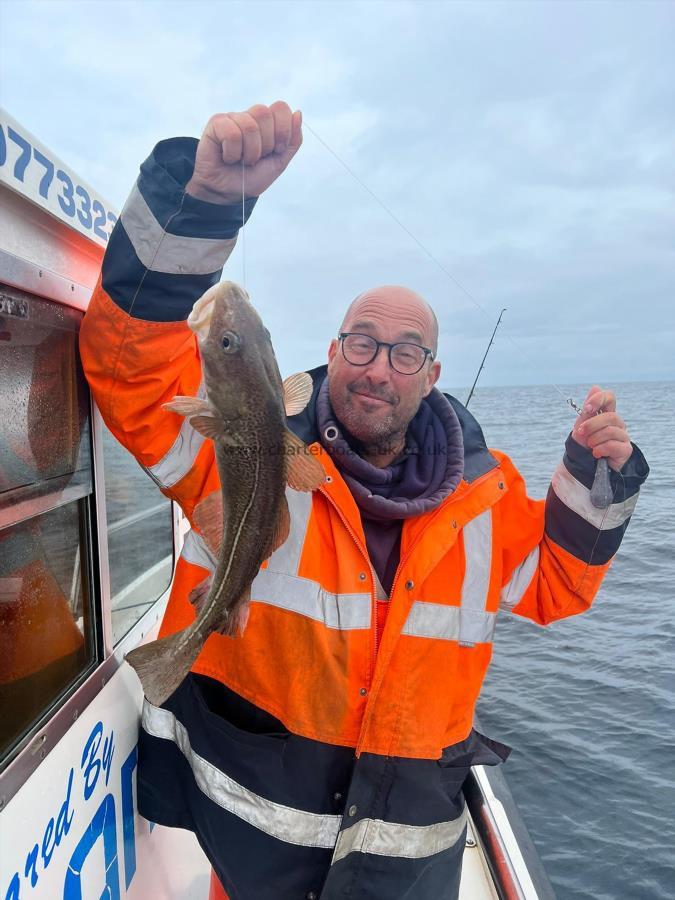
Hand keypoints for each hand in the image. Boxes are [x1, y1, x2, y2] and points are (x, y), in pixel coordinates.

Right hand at [185, 101, 301, 204]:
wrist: (228, 193)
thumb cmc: (251, 177)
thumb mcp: (279, 162)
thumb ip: (293, 141)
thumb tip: (298, 113)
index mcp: (267, 123)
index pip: (280, 108)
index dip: (282, 131)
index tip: (276, 150)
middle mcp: (250, 117)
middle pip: (265, 113)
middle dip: (265, 144)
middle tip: (256, 158)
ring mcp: (232, 118)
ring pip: (249, 126)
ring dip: (249, 152)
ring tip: (241, 160)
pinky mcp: (216, 124)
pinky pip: (231, 133)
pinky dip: (232, 153)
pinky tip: (227, 158)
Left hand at [571, 385, 632, 470]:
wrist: (585, 464)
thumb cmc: (584, 443)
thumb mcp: (582, 425)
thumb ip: (588, 408)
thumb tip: (595, 387)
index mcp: (606, 414)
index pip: (610, 397)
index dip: (599, 399)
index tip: (587, 409)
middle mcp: (618, 423)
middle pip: (610, 416)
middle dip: (592, 425)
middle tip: (581, 432)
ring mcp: (623, 436)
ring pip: (611, 431)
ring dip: (594, 439)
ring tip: (590, 446)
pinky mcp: (625, 450)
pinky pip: (613, 445)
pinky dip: (600, 449)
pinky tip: (596, 454)